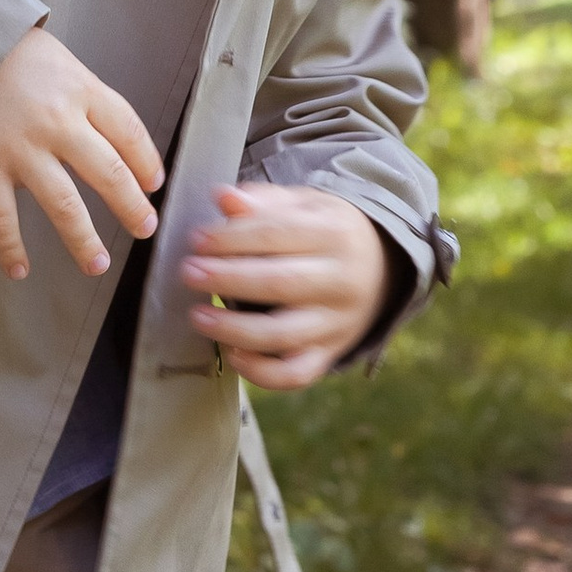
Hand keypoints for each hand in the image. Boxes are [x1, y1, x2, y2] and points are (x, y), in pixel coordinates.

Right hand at [0, 31, 162, 283]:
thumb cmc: (0, 47)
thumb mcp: (55, 57)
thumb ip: (79, 92)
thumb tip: (102, 129)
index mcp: (81, 90)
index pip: (129, 132)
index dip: (147, 162)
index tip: (153, 184)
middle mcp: (59, 123)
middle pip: (109, 174)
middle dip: (132, 208)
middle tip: (145, 228)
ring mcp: (22, 149)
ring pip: (64, 206)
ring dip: (84, 240)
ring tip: (96, 263)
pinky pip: (1, 219)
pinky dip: (10, 249)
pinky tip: (19, 269)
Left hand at [179, 180, 394, 391]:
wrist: (382, 266)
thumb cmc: (327, 231)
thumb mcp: (305, 206)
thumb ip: (264, 202)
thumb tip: (224, 197)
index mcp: (334, 234)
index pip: (276, 235)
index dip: (232, 238)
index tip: (197, 240)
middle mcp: (341, 281)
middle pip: (279, 283)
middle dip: (227, 278)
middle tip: (188, 273)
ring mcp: (337, 322)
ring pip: (283, 334)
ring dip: (234, 329)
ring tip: (198, 315)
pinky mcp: (330, 353)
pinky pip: (296, 373)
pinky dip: (261, 372)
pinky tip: (232, 353)